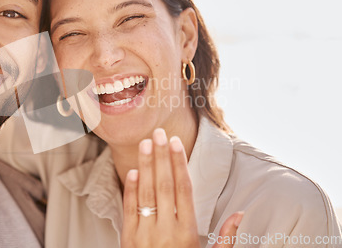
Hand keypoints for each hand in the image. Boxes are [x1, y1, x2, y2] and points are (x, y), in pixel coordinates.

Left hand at [121, 128, 242, 247]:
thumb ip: (226, 239)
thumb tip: (242, 213)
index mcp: (187, 233)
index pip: (184, 190)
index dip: (179, 164)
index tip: (177, 143)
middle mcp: (166, 231)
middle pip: (164, 186)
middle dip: (161, 158)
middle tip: (159, 134)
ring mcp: (145, 235)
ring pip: (146, 194)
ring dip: (145, 167)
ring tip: (146, 144)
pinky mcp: (128, 240)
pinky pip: (129, 210)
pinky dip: (131, 190)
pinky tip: (132, 171)